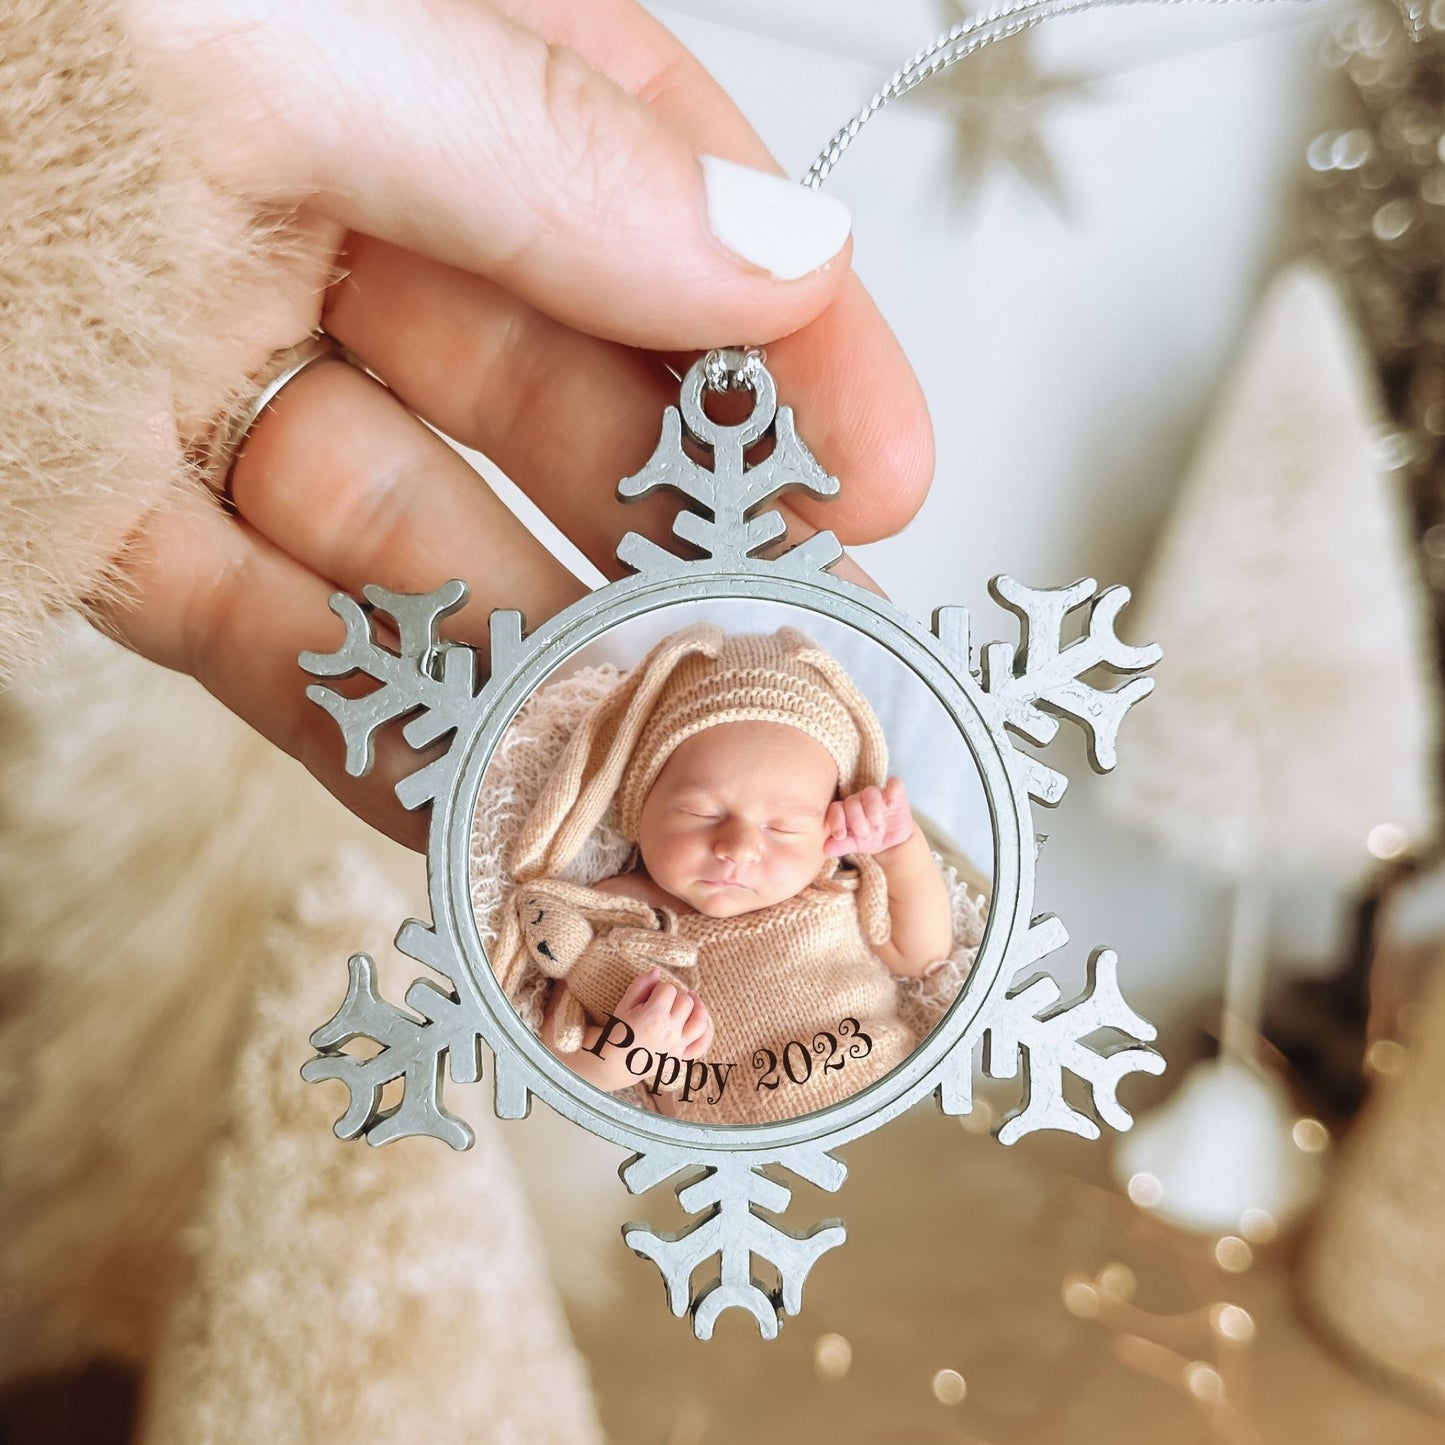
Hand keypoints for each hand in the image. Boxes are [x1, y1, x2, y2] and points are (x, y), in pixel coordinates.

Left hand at [98, 0, 933, 850]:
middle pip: (551, 381)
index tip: (885, 467)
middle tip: (801, 665)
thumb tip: (778, 247)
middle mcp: (299, 190)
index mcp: (362, 29)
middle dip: (683, 532)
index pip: (637, 170)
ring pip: (418, 533)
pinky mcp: (89, 506)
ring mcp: (194, 357)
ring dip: (544, 668)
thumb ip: (531, 144)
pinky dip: (380, 729)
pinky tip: (491, 820)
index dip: (784, 328)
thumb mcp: (258, 29)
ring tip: (669, 786)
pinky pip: (272, 630)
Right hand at [614, 968, 713, 1060]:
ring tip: (691, 999)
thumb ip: (640, 985)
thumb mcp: (624, 1005)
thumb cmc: (618, 1032)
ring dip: (698, 1007)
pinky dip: (706, 1033)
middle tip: (664, 999)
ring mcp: (677, 1046)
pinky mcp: (680, 1058)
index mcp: (653, 1017)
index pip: (668, 990)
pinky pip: (701, 1045)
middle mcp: (669, 1032)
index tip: (651, 994)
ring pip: (699, 1021)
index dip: (660, 988)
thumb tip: (657, 972)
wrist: (614, 1064)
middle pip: (686, 1002)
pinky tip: (701, 1021)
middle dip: (677, 995)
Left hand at [825, 776, 917, 857]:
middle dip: (857, 820)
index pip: (836, 808)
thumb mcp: (856, 845)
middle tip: (865, 834)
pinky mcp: (895, 792)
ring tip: (877, 825)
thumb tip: (826, 850)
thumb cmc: (870, 839)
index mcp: (846, 810)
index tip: (840, 835)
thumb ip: (842, 846)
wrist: (894, 841)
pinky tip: (891, 804)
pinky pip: (894, 783)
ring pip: (871, 792)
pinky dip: (892, 791)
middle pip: (852, 801)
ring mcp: (878, 794)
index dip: (836, 820)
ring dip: (872, 808)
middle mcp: (860, 799)